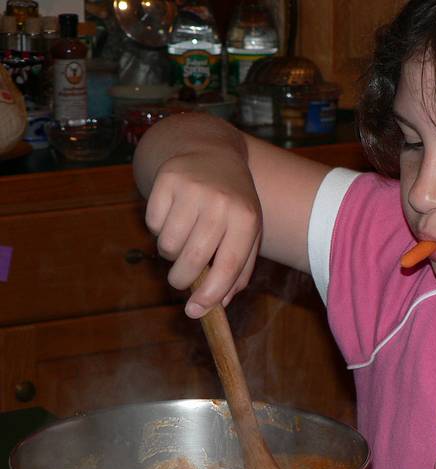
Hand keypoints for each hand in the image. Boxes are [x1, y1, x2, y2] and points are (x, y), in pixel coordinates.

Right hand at [144, 151, 261, 317]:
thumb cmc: (232, 203)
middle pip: (193, 260)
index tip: (196, 311)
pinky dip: (158, 229)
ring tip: (183, 238)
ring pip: (168, 245)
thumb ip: (238, 270)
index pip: (228, 265)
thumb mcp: (246, 232)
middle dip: (183, 280)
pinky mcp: (167, 179)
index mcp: (247, 218)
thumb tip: (216, 304)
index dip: (211, 294)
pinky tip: (173, 215)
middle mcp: (221, 202)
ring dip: (170, 253)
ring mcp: (193, 189)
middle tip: (181, 280)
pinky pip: (152, 224)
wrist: (212, 152)